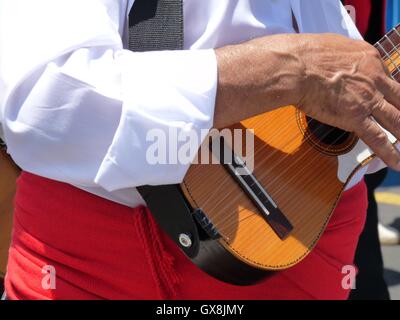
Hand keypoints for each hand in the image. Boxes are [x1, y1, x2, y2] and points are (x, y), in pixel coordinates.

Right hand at [297, 33, 399, 169]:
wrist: (297, 68)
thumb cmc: (307, 54)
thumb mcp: (335, 45)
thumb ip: (345, 54)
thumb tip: (340, 58)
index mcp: (370, 59)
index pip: (386, 78)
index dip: (387, 90)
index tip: (387, 97)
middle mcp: (375, 79)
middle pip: (399, 98)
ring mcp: (368, 100)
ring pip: (396, 119)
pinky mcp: (355, 117)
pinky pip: (377, 138)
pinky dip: (390, 152)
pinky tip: (397, 163)